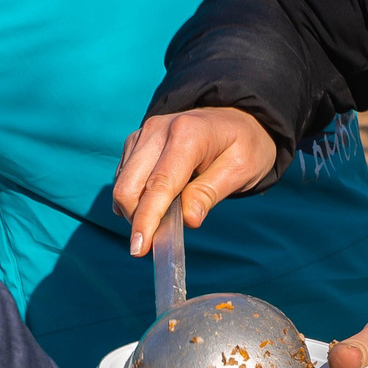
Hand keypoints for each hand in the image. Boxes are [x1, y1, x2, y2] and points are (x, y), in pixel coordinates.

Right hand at [114, 107, 275, 254]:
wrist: (236, 118)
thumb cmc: (245, 145)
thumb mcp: (241, 170)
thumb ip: (210, 193)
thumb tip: (188, 220)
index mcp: (188, 134)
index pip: (159, 185)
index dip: (146, 219)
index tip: (139, 248)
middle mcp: (158, 129)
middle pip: (129, 186)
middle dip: (137, 219)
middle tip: (159, 240)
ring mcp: (144, 133)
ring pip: (122, 184)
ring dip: (135, 210)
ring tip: (166, 217)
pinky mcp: (136, 140)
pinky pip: (124, 177)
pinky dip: (135, 197)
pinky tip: (157, 202)